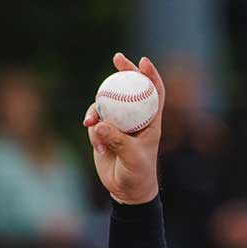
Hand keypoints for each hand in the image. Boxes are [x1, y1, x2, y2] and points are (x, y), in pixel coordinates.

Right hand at [83, 53, 164, 203]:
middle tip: (117, 58)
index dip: (151, 75)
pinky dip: (93, 129)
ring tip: (90, 122)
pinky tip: (97, 143)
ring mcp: (119, 124)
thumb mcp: (132, 158)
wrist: (126, 189)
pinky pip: (96, 122)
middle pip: (131, 89)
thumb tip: (100, 123)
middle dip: (125, 71)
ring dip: (98, 107)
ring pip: (108, 103)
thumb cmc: (138, 173)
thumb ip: (118, 141)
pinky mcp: (104, 132)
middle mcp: (136, 118)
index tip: (143, 61)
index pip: (155, 93)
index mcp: (151, 121)